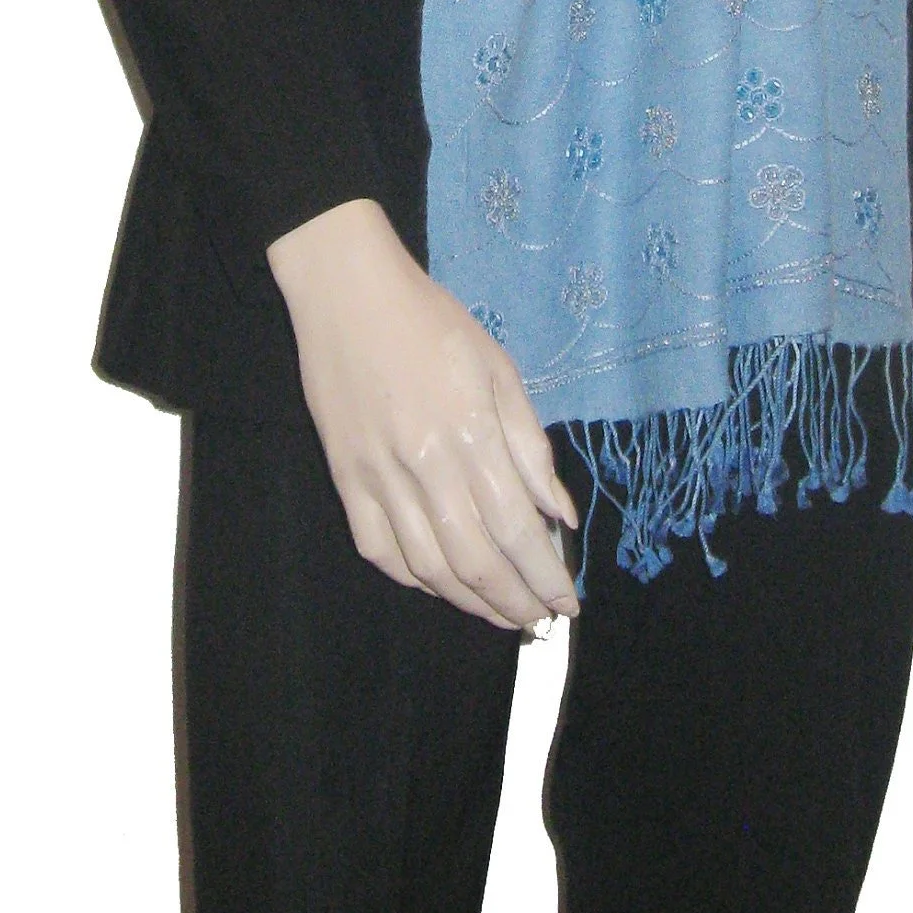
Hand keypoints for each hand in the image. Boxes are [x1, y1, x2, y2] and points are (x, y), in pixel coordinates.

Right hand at [267, 196, 581, 632]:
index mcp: (470, 433)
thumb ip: (529, 446)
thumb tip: (561, 514)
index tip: (567, 602)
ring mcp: (377, 477)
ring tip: (500, 614)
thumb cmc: (432, 322)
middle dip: (513, 601)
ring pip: (428, 567)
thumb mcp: (498, 369)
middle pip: (475, 559)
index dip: (544, 576)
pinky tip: (440, 585)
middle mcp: (424, 465)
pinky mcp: (344, 479)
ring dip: (469, 602)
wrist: (347, 294)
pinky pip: (379, 550)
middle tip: (539, 619)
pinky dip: (414, 579)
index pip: (516, 529)